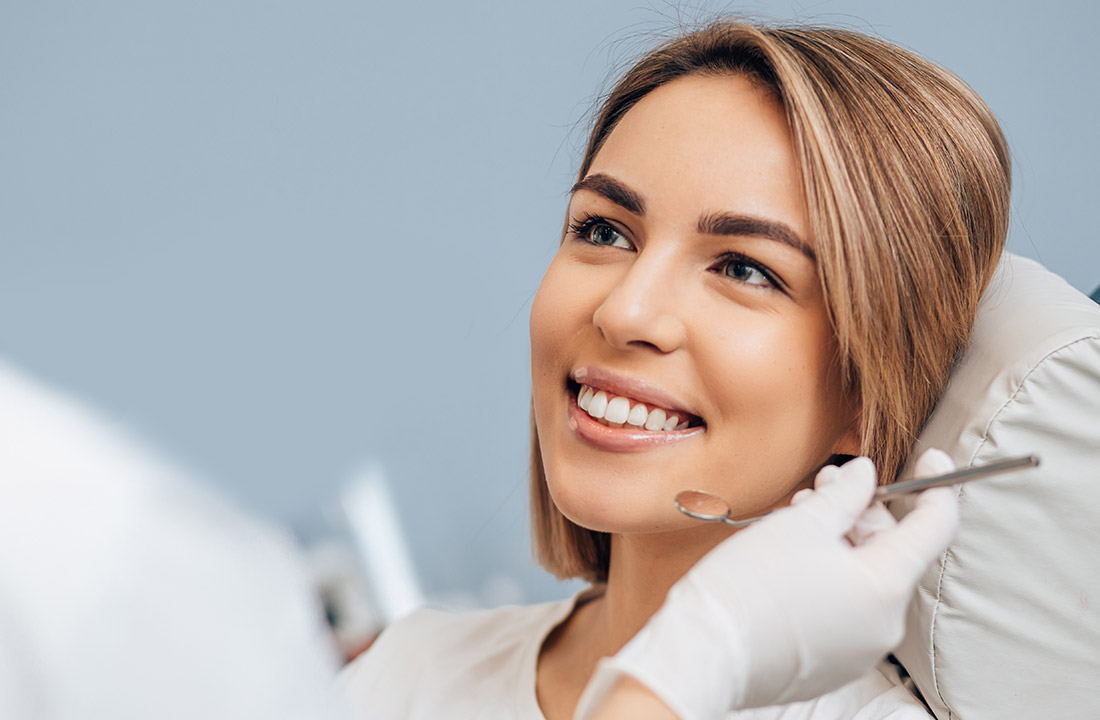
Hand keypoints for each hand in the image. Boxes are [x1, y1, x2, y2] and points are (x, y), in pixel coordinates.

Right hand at [576, 450, 958, 719]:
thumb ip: (845, 495)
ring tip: (799, 517)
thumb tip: (866, 475)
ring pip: (864, 579)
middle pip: (891, 552)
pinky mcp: (832, 664)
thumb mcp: (800, 523)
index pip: (934, 529)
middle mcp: (883, 625)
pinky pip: (845, 609)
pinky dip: (830, 577)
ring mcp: (859, 650)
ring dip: (841, 542)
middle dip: (863, 511)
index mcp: (885, 587)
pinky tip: (793, 557)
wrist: (704, 653)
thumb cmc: (749, 586)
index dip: (936, 486)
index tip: (931, 457)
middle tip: (827, 484)